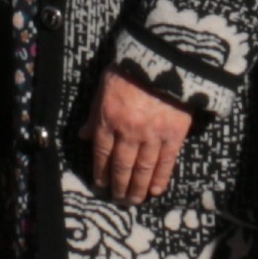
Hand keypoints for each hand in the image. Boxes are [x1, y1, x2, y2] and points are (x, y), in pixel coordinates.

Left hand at [86, 69, 191, 202]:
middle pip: (121, 166)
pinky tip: (155, 191)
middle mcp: (128, 131)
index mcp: (108, 118)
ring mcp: (152, 134)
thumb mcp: (104, 86)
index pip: (101, 153)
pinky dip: (160, 178)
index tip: (100, 186)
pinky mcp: (174, 134)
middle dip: (118, 185)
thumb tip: (83, 135)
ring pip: (143, 168)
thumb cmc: (131, 68)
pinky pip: (166, 162)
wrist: (165, 57)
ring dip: (137, 188)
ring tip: (133, 201)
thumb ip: (94, 113)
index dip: (100, 172)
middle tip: (118, 200)